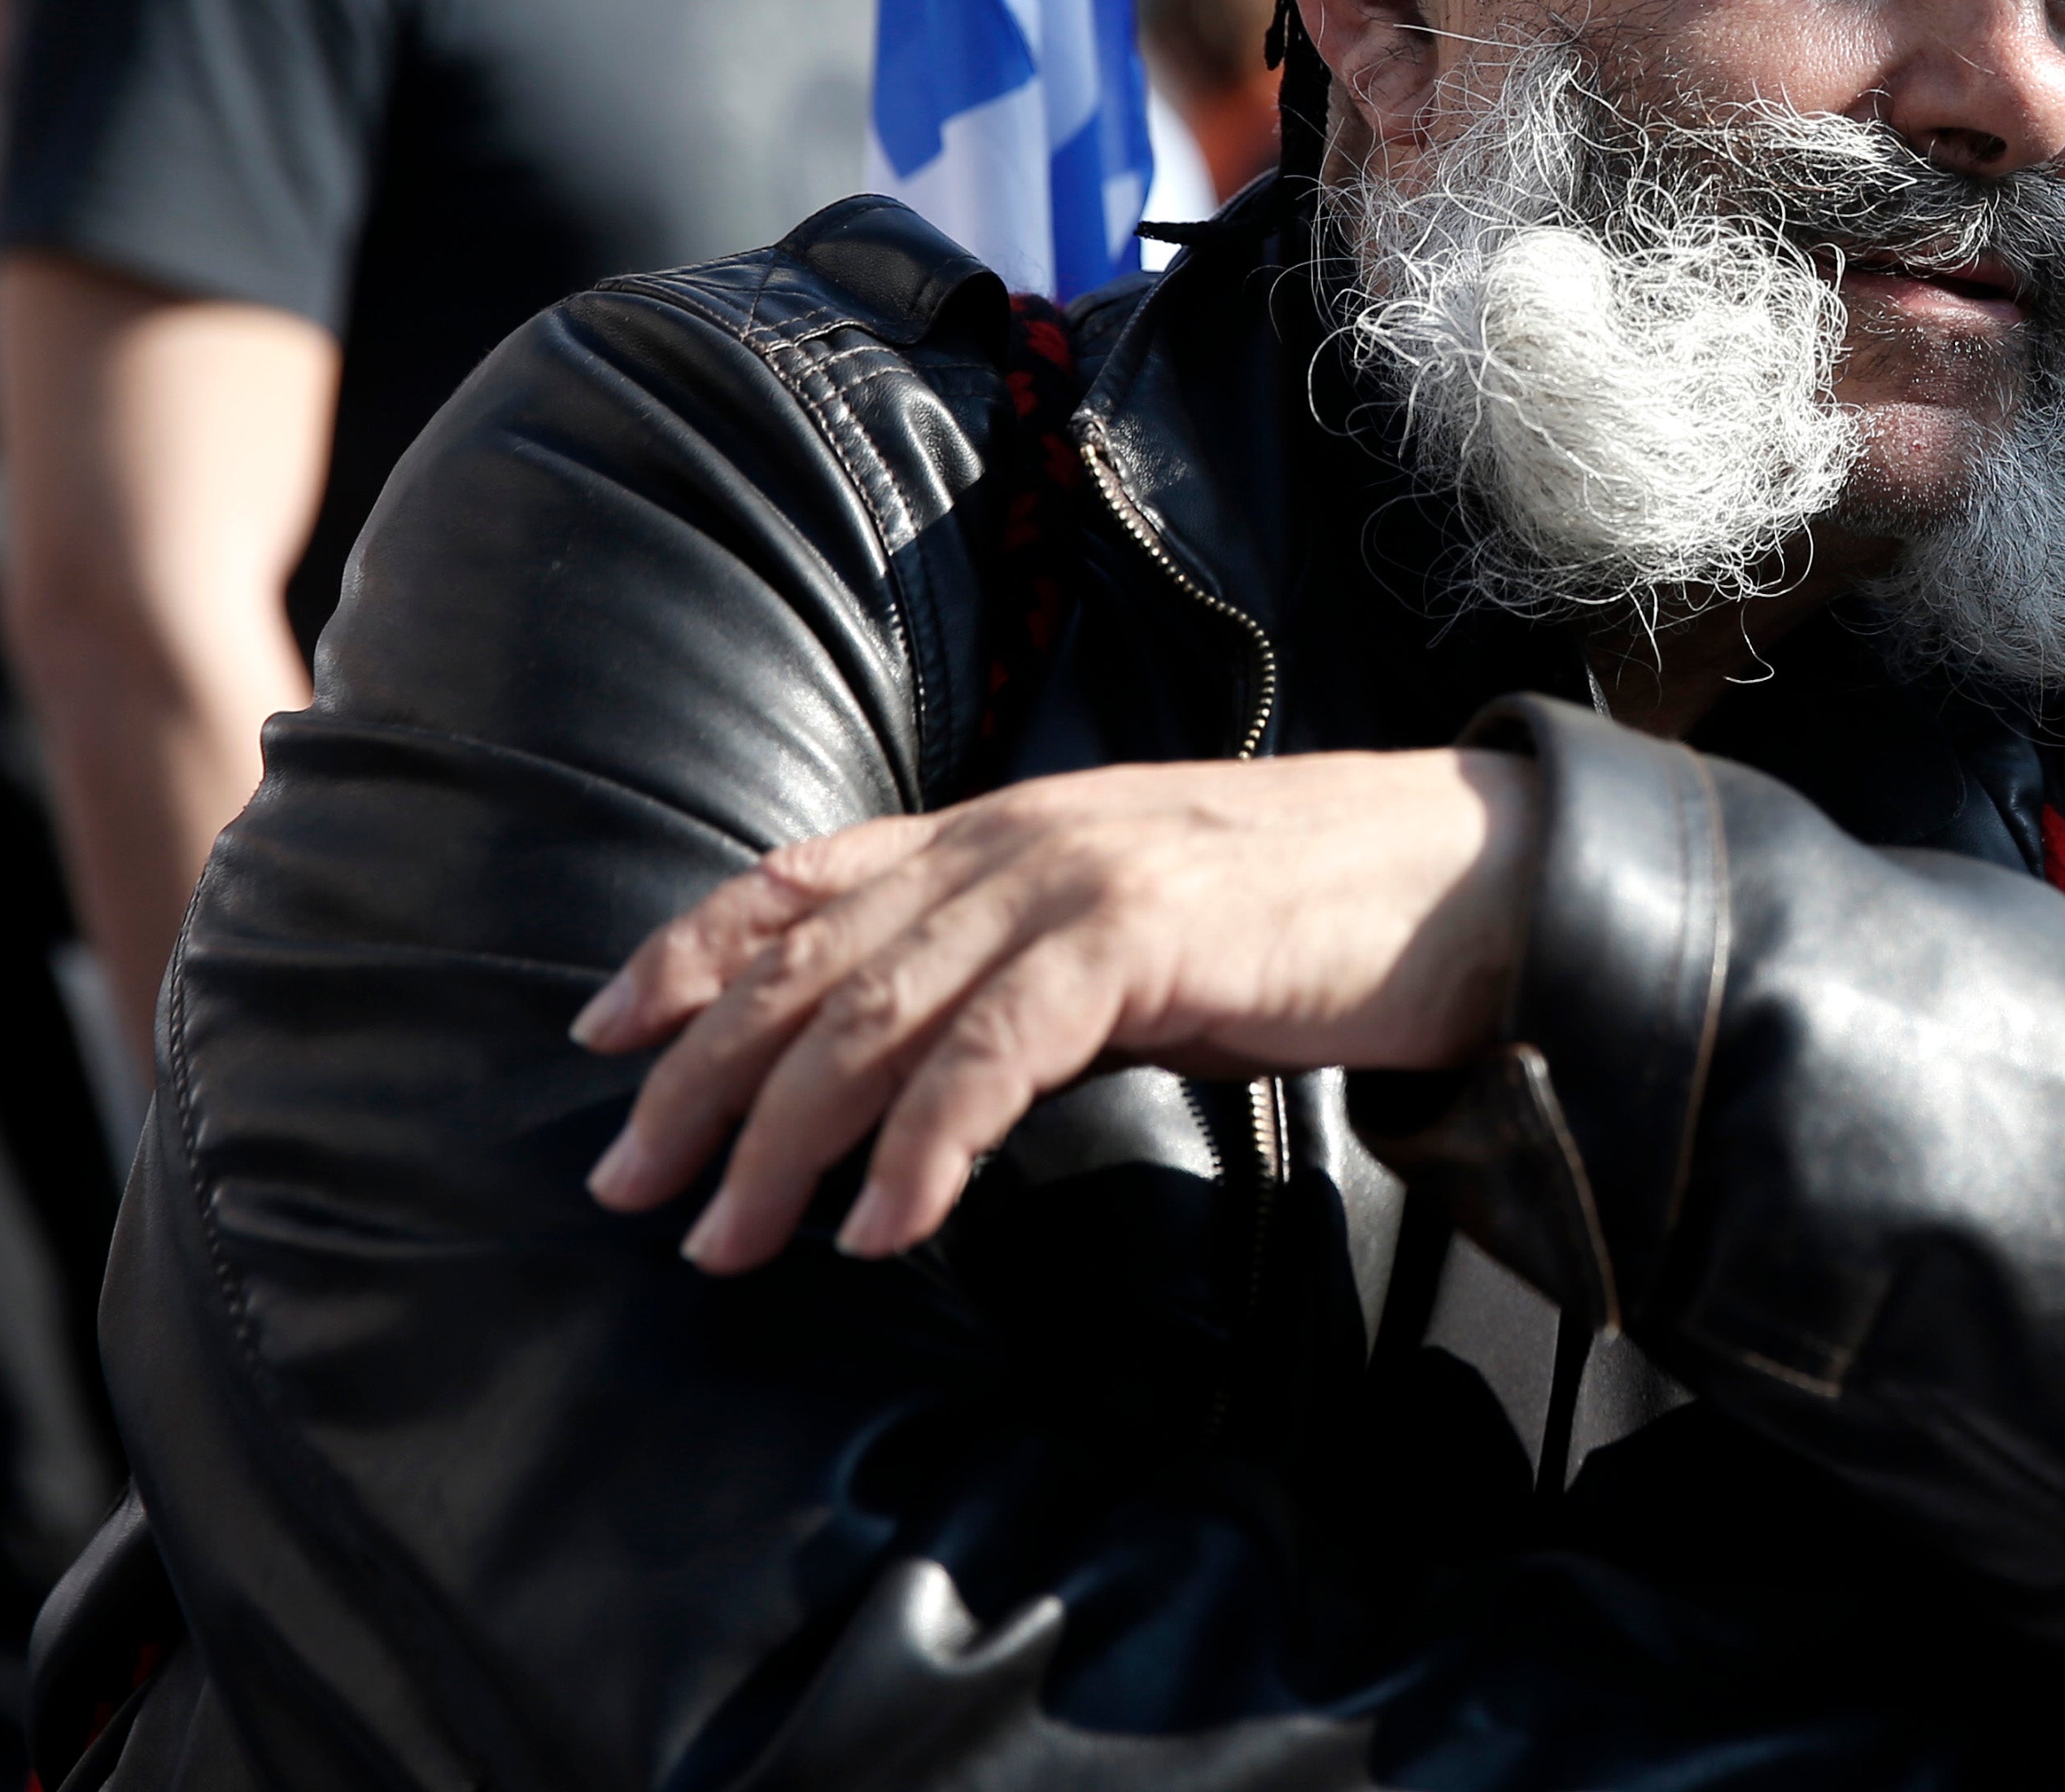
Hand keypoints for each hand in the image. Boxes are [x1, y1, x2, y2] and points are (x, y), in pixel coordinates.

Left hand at [575, 750, 1539, 1271]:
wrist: (1467, 878)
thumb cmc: (1305, 920)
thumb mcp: (1130, 930)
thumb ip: (1024, 973)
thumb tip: (926, 1071)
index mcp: (1007, 826)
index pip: (804, 878)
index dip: (686, 950)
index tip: (597, 1036)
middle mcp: (1018, 836)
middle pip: (809, 959)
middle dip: (699, 1077)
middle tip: (629, 1186)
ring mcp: (1078, 878)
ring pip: (879, 1011)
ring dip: (786, 1138)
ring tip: (727, 1238)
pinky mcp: (1143, 937)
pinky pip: (996, 1052)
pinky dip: (925, 1145)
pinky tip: (884, 1224)